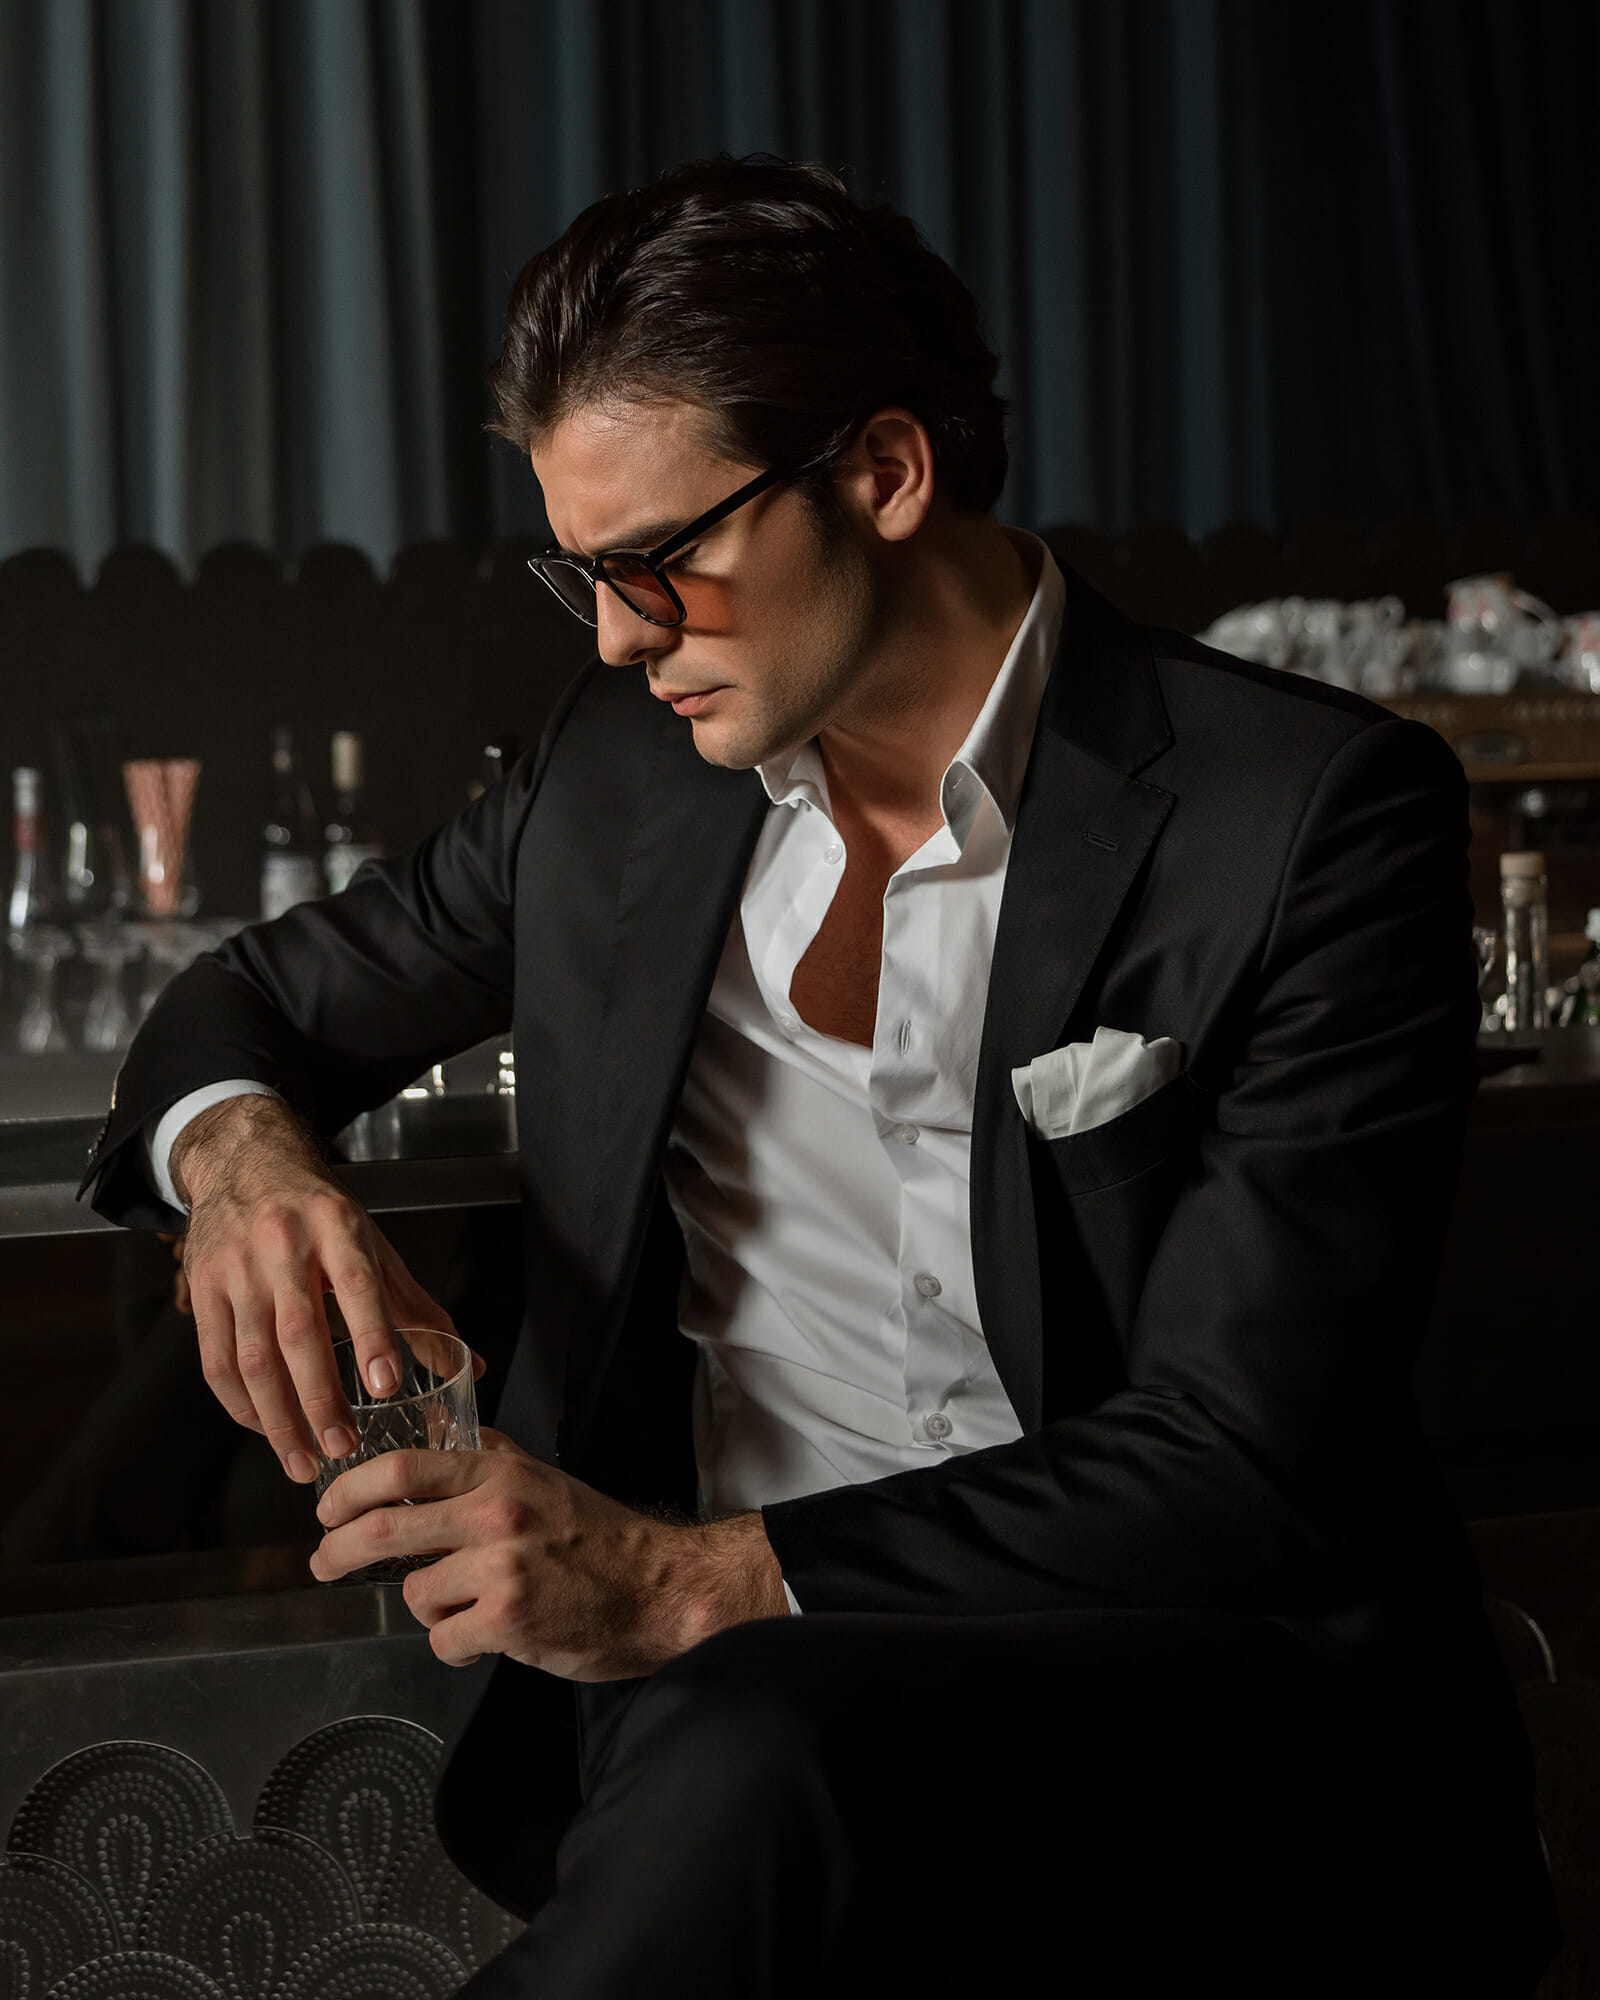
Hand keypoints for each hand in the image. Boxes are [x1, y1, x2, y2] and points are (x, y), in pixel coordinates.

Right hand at [175, 1093, 479, 1483]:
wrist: (246, 1162)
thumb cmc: (320, 1213)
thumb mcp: (373, 1244)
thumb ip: (417, 1307)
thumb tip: (471, 1366)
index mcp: (337, 1225)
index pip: (356, 1284)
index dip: (372, 1336)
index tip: (386, 1385)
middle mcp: (283, 1244)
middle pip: (299, 1332)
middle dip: (320, 1398)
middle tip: (343, 1446)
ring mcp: (236, 1267)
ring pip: (252, 1356)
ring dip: (279, 1417)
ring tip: (305, 1460)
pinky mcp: (202, 1287)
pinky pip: (216, 1360)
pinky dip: (241, 1405)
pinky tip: (266, 1430)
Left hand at [309, 1427, 790, 1679]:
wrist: (659, 1589)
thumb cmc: (602, 1538)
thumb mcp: (545, 1477)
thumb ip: (492, 1453)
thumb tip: (443, 1426)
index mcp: (502, 1474)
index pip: (404, 1469)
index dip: (350, 1489)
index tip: (326, 1509)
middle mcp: (497, 1514)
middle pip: (385, 1528)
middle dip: (338, 1550)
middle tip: (323, 1562)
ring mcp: (501, 1569)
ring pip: (417, 1595)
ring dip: (430, 1609)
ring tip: (469, 1608)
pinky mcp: (508, 1622)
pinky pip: (444, 1641)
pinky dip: (457, 1645)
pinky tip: (488, 1637)